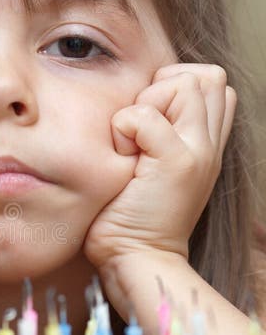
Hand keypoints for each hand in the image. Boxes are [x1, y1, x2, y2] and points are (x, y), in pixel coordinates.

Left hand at [83, 64, 235, 271]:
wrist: (137, 259)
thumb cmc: (130, 214)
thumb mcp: (152, 164)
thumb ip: (159, 130)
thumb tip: (141, 96)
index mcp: (207, 143)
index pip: (209, 81)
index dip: (173, 87)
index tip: (147, 125)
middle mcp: (211, 145)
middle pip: (206, 75)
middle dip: (164, 87)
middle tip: (141, 131)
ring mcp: (200, 152)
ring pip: (184, 84)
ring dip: (145, 106)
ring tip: (134, 146)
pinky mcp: (177, 163)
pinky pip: (144, 115)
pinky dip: (123, 130)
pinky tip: (123, 160)